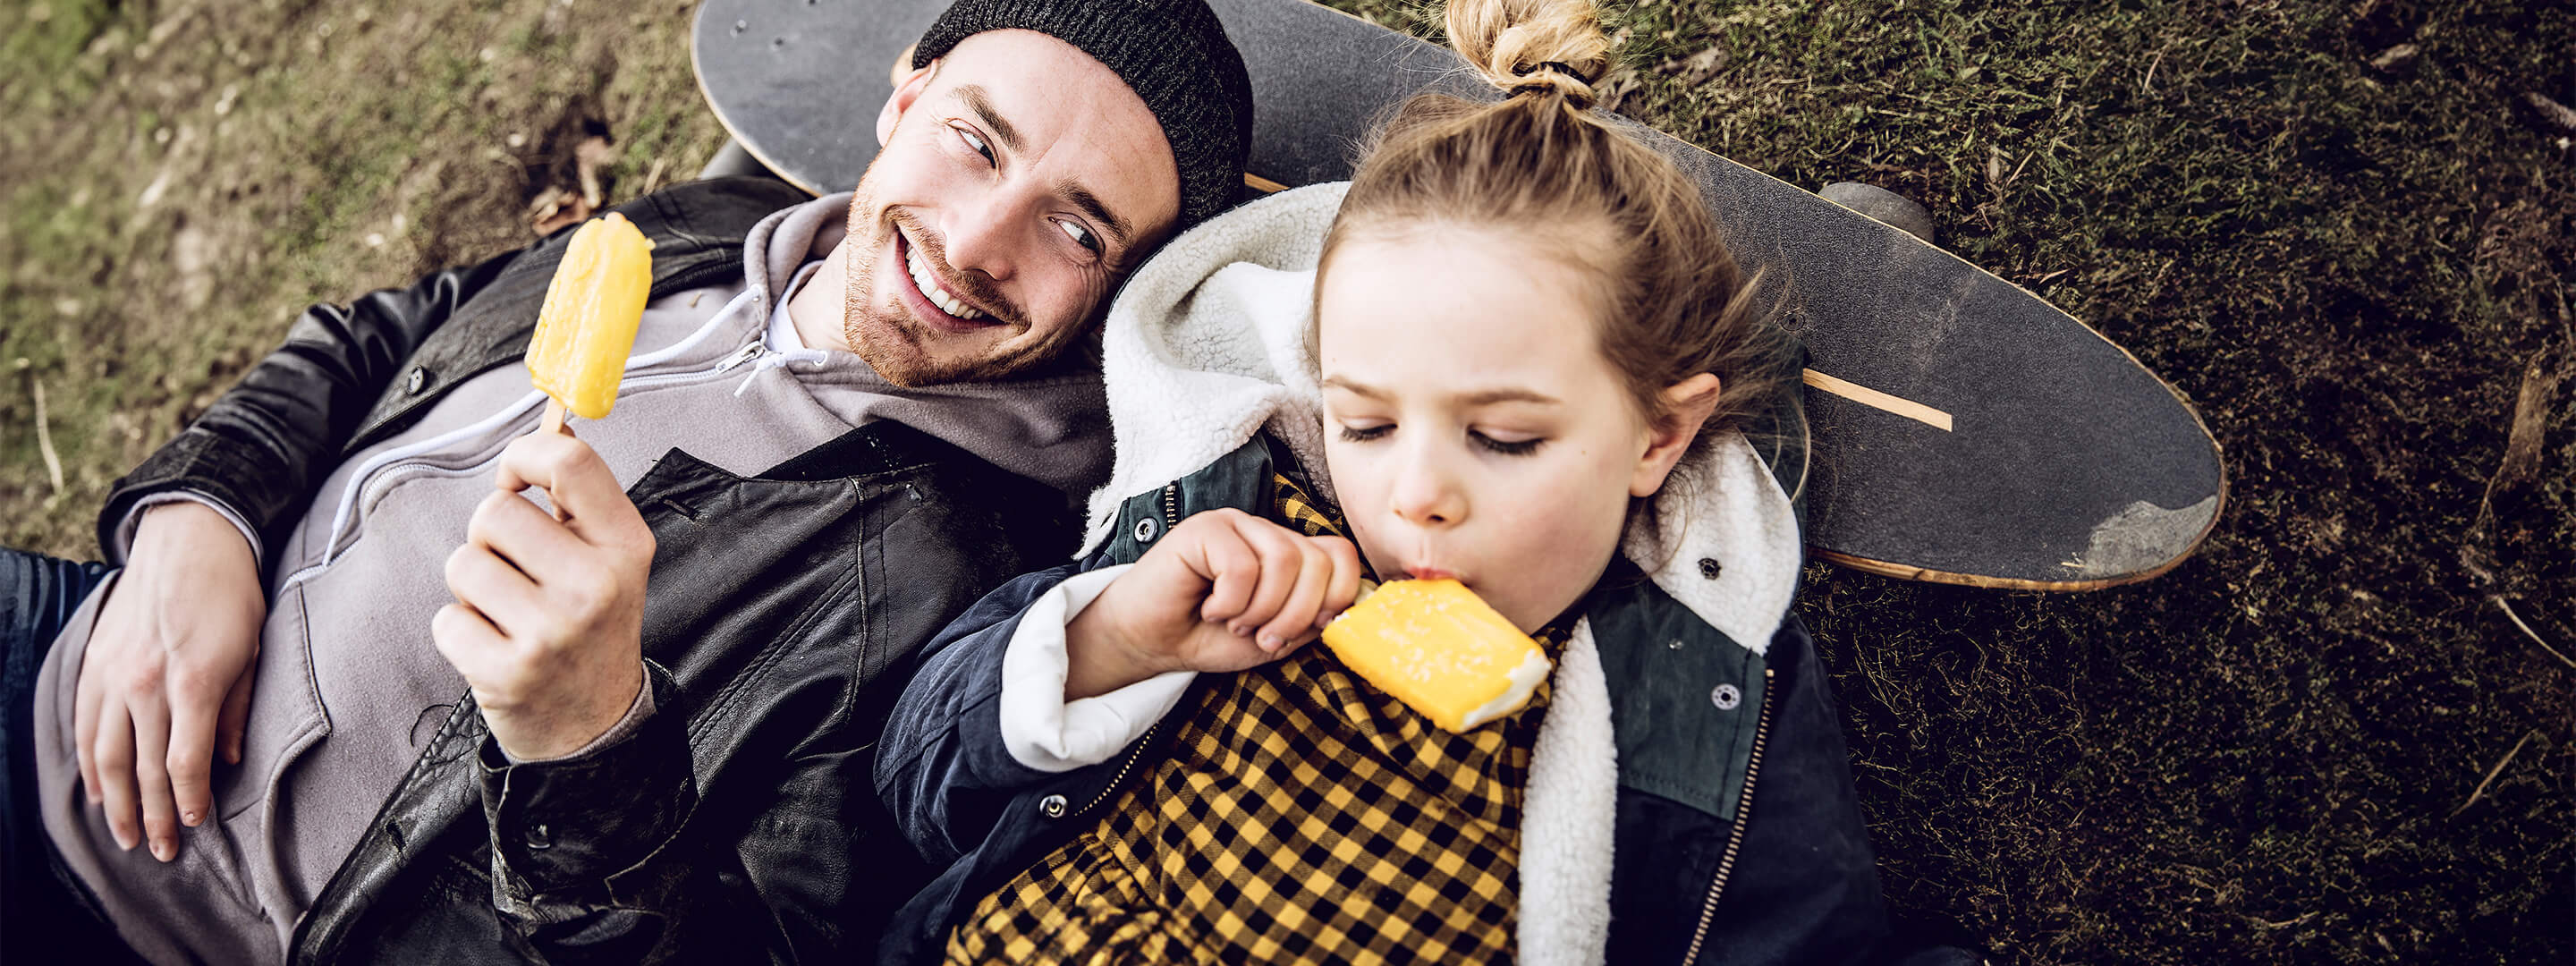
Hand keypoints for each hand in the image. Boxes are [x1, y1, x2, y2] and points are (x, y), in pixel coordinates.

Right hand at [76, 501, 263, 861]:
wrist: (187, 540)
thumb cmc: (231, 596)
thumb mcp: (252, 650)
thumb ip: (240, 708)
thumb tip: (230, 760)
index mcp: (192, 681)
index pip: (185, 760)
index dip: (188, 799)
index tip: (194, 825)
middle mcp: (144, 682)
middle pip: (146, 766)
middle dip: (153, 814)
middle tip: (161, 851)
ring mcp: (113, 675)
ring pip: (108, 754)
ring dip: (116, 801)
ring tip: (125, 836)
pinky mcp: (95, 665)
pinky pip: (87, 725)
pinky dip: (91, 762)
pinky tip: (99, 788)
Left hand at [434, 429, 653, 760]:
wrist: (595, 725)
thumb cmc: (591, 627)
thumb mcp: (610, 559)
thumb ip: (579, 499)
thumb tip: (551, 424)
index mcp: (626, 545)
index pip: (569, 460)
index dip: (525, 455)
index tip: (517, 476)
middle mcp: (595, 585)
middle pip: (496, 510)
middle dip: (491, 537)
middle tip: (519, 571)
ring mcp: (551, 631)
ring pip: (464, 561)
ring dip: (473, 586)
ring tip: (508, 612)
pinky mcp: (507, 671)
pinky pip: (446, 617)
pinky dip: (460, 630)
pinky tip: (496, 646)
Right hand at [1064, 508, 1362, 699]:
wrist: (1150, 642)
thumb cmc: (1209, 637)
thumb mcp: (1274, 638)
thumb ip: (1311, 621)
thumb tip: (1344, 609)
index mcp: (1290, 554)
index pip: (1342, 555)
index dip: (1335, 597)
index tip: (1305, 631)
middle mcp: (1267, 533)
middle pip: (1316, 561)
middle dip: (1295, 614)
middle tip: (1263, 637)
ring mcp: (1237, 525)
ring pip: (1284, 560)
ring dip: (1261, 609)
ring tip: (1233, 623)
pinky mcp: (1205, 528)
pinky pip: (1241, 566)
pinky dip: (1230, 601)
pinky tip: (1209, 607)